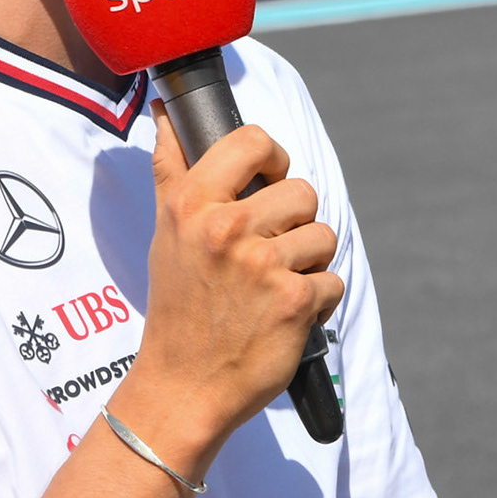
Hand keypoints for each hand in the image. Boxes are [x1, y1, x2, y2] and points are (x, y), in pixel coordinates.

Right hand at [104, 100, 343, 479]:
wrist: (182, 385)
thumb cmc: (176, 304)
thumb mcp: (163, 230)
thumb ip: (170, 167)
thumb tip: (167, 112)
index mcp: (192, 203)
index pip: (253, 141)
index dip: (272, 157)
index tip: (268, 180)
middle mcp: (225, 228)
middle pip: (301, 191)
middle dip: (293, 223)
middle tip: (267, 252)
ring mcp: (262, 265)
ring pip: (323, 235)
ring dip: (309, 263)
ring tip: (275, 285)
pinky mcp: (295, 302)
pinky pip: (332, 281)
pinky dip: (317, 301)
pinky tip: (286, 314)